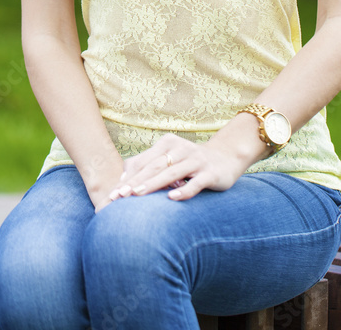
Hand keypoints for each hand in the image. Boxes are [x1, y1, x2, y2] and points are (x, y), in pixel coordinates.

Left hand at [104, 133, 249, 204]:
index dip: (128, 177)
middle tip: (120, 196)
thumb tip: (122, 179)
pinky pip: (196, 183)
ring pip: (172, 173)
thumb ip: (148, 165)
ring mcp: (197, 160)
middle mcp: (181, 149)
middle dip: (135, 182)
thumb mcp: (170, 159)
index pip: (143, 161)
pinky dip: (183, 190)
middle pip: (154, 167)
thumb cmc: (189, 162)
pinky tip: (171, 198)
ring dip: (153, 184)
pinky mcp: (210, 173)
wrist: (226, 158)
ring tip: (138, 194)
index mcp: (168, 143)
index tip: (114, 193)